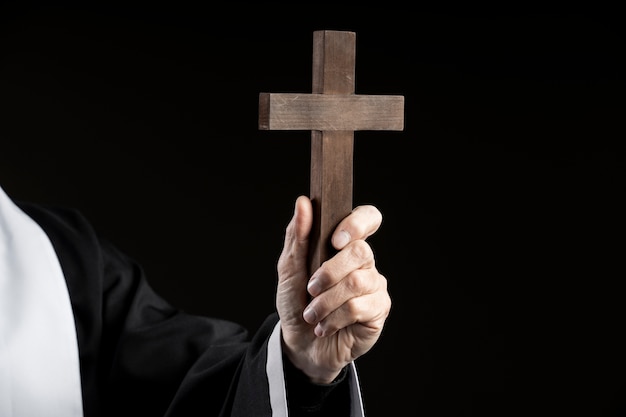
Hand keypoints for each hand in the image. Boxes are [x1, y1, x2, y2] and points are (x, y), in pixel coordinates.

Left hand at [276, 196, 390, 383]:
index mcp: (345, 245)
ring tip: (312, 314)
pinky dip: (334, 318)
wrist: (300, 344)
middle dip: (328, 272)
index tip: (336, 240)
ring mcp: (374, 285)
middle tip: (311, 288)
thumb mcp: (289, 269)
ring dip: (326, 301)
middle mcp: (364, 262)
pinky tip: (326, 326)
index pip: (368, 218)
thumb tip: (303, 202)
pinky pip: (359, 307)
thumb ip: (297, 236)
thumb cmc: (296, 303)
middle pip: (360, 251)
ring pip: (357, 281)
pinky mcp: (379, 310)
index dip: (357, 223)